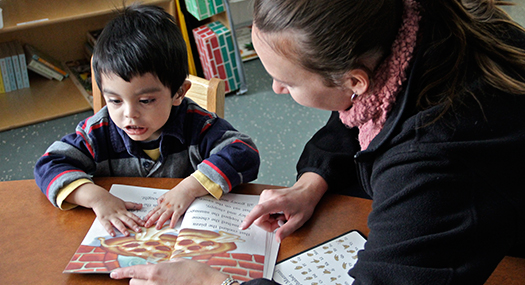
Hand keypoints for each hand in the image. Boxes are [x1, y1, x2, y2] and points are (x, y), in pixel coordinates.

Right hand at [66, 183, 143, 236]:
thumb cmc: (111, 201)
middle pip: (127, 220)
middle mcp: (118, 214)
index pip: (133, 216)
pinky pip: (107, 225)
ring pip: (118, 223)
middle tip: (139, 230)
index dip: (139, 220)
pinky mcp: (103, 219)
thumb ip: (132, 205)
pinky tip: (113, 234)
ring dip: (123, 228)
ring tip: (127, 234)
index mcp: (123, 211)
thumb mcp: (123, 202)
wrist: (99, 197)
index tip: (144, 224)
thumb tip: (141, 205)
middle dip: (133, 225)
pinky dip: (110, 230)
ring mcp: (111, 216)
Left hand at [110, 258, 227, 284]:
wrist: (206, 283)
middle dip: (137, 279)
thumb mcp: (176, 262)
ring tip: (158, 281)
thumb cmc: (194, 270)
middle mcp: (154, 284)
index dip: (121, 272)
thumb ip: (163, 265)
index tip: (113, 273)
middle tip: (149, 275)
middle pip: (134, 283)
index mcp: (156, 271)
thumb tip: (158, 267)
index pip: (132, 272)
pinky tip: (165, 283)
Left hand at [144, 176, 208, 228]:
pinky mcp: (180, 208)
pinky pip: (175, 216)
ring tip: (157, 227)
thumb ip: (162, 199)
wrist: (187, 188)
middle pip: (157, 213)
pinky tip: (171, 226)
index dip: (149, 215)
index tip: (144, 220)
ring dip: (160, 222)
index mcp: (164, 203)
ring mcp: (173, 207)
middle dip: (151, 220)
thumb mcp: (167, 194)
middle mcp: (167, 205)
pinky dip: (173, 221)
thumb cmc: (178, 191)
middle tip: (146, 225)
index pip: (154, 210)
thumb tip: (158, 202)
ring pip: (165, 215)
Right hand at [240, 172, 327, 241]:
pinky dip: (268, 215)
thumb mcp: (299, 220)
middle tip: (281, 222)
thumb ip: (287, 230)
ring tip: (281, 216)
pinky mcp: (265, 195)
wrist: (306, 191)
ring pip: (259, 214)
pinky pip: (261, 210)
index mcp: (278, 201)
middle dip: (268, 224)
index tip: (243, 227)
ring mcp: (266, 194)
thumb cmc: (304, 203)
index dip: (249, 219)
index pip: (259, 210)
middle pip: (258, 217)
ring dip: (269, 219)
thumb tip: (277, 239)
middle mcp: (269, 195)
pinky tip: (278, 212)